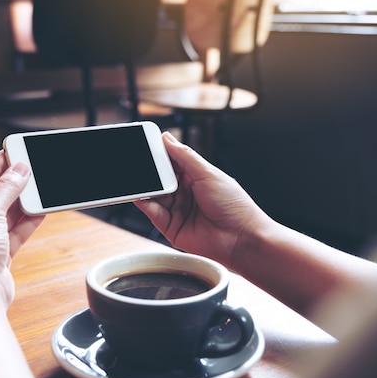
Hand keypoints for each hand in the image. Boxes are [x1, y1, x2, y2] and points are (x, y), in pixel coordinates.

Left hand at [0, 151, 44, 306]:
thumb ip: (6, 188)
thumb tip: (19, 170)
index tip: (14, 153)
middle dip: (12, 184)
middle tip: (30, 170)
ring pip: (5, 213)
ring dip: (22, 202)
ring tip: (39, 188)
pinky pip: (13, 230)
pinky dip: (27, 221)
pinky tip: (40, 210)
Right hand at [135, 132, 272, 266]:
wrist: (241, 239)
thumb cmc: (234, 206)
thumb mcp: (208, 173)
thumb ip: (185, 156)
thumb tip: (166, 138)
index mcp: (196, 177)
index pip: (171, 162)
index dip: (159, 154)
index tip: (144, 144)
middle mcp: (185, 193)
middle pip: (160, 179)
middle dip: (148, 171)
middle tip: (136, 161)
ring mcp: (178, 210)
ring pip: (154, 195)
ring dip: (144, 187)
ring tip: (135, 178)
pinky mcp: (171, 228)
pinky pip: (153, 213)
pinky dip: (144, 203)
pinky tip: (139, 195)